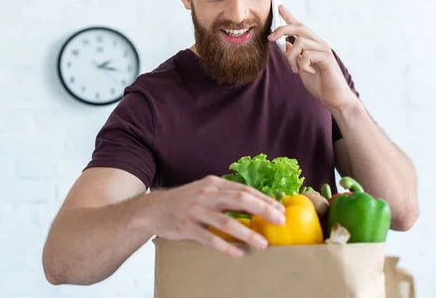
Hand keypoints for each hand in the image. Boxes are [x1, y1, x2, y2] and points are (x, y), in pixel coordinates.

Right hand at [147, 175, 284, 257]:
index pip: (244, 189)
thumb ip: (226, 196)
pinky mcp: (186, 227)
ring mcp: (195, 210)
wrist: (154, 208)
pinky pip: (209, 238)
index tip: (280, 209)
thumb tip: (255, 204)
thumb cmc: (185, 201)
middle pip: (239, 199)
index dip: (264, 199)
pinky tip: (237, 253)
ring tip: (262, 244)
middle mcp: (206, 194)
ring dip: (247, 233)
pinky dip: (225, 246)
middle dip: (263, 210)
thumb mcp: (206, 191)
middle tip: (280, 221)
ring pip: (225, 221)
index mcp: (214, 183)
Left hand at [268, 5, 357, 110]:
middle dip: (282, 30)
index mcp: (312, 45)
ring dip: (292, 57)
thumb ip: (294, 56)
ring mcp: (324, 50)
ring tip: (295, 69)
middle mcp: (319, 44)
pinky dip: (302, 65)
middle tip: (270, 38)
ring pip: (300, 43)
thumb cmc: (319, 83)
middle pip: (299, 28)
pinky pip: (307, 55)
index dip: (289, 16)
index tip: (279, 6)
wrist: (333, 97)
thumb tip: (284, 45)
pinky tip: (309, 72)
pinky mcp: (327, 58)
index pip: (300, 27)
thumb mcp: (301, 68)